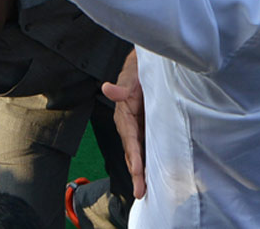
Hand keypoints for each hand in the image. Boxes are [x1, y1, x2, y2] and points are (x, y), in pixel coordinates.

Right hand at [102, 50, 145, 198]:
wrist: (146, 67)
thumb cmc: (136, 72)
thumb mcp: (130, 77)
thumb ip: (121, 86)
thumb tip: (107, 88)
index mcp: (124, 116)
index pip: (129, 138)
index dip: (133, 155)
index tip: (137, 170)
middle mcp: (128, 125)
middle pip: (131, 152)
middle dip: (135, 172)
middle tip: (140, 191)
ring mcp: (137, 129)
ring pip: (137, 153)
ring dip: (140, 172)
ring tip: (143, 190)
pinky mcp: (145, 129)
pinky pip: (145, 147)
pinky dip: (147, 162)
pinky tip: (152, 175)